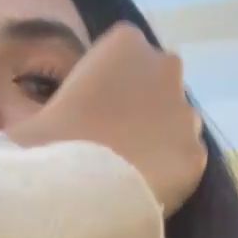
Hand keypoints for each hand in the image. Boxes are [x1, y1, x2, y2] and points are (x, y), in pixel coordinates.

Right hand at [8, 23, 206, 216]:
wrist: (73, 194)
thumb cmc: (47, 145)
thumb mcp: (41, 109)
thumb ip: (65, 105)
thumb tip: (60, 128)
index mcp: (125, 43)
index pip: (125, 57)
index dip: (106, 91)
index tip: (90, 119)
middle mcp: (165, 67)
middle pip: (158, 87)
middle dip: (141, 112)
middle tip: (111, 148)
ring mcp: (186, 113)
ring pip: (175, 126)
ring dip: (157, 143)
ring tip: (128, 175)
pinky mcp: (196, 155)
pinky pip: (182, 164)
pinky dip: (167, 177)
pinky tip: (142, 193)